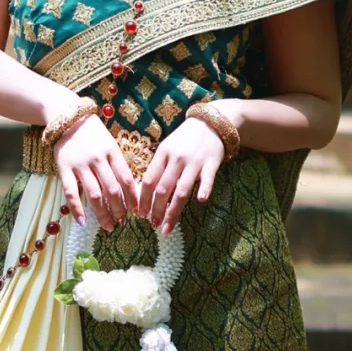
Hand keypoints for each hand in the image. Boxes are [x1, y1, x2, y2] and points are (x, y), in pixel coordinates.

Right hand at [53, 113, 136, 232]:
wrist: (67, 116)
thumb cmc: (92, 132)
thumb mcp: (109, 142)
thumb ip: (117, 162)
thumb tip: (129, 188)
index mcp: (112, 151)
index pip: (126, 179)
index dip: (133, 198)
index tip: (137, 211)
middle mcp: (97, 159)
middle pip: (112, 190)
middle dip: (119, 209)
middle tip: (122, 222)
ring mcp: (80, 164)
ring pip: (94, 194)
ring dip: (103, 214)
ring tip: (108, 226)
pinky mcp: (64, 168)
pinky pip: (71, 193)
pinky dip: (77, 209)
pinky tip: (83, 222)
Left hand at [137, 117, 225, 234]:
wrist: (210, 123)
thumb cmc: (185, 138)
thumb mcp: (167, 147)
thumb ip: (158, 167)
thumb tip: (144, 192)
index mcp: (163, 153)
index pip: (149, 180)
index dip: (143, 199)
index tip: (140, 214)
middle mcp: (177, 158)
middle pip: (163, 189)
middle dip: (156, 210)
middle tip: (153, 225)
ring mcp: (194, 162)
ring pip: (181, 190)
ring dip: (173, 212)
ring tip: (167, 228)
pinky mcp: (211, 164)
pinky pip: (207, 179)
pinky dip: (204, 189)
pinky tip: (200, 200)